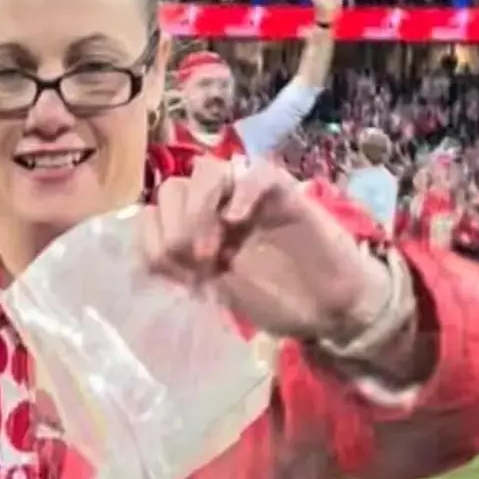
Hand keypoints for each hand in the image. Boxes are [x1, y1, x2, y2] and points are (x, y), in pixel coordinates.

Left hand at [139, 157, 392, 343]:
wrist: (329, 308)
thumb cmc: (276, 300)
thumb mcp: (217, 292)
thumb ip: (183, 271)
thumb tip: (149, 257)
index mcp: (194, 229)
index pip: (153, 211)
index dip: (155, 237)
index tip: (174, 271)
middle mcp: (215, 207)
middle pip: (173, 187)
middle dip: (175, 226)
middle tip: (197, 262)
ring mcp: (247, 196)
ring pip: (206, 170)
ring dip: (200, 207)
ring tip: (214, 251)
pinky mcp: (283, 193)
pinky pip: (255, 171)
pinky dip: (241, 191)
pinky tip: (236, 220)